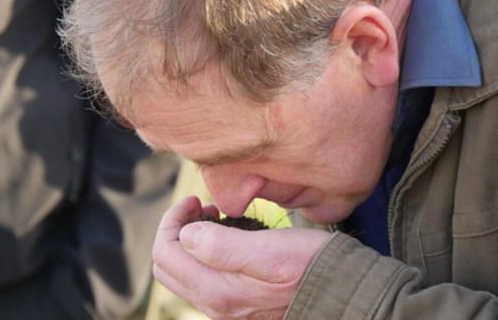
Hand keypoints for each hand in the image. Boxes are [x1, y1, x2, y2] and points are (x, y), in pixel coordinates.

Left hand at [152, 196, 330, 318]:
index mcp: (217, 291)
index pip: (165, 253)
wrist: (341, 292)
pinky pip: (203, 276)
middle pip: (168, 265)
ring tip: (217, 216)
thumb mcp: (269, 251)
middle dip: (177, 229)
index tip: (196, 199)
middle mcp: (215, 304)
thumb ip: (222, 247)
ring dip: (190, 239)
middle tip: (204, 207)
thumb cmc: (309, 267)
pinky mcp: (236, 303)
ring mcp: (224, 306)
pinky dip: (205, 251)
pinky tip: (230, 235)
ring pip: (183, 271)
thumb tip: (186, 234)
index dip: (172, 220)